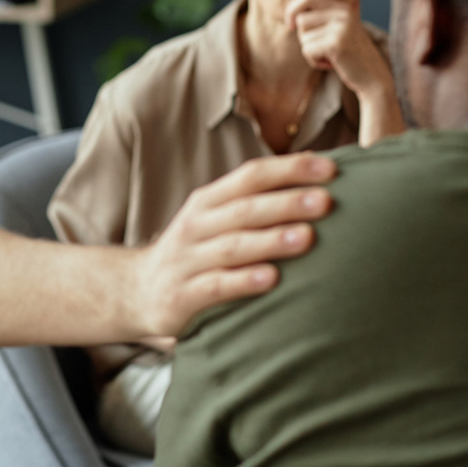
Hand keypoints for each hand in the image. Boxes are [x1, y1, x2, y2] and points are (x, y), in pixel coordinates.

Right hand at [132, 152, 335, 337]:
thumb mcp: (215, 221)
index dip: (289, 170)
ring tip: (306, 237)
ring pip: (232, 246)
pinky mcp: (182, 296)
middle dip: (286, 203)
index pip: (250, 176)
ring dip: (270, 241)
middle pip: (244, 209)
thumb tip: (319, 187)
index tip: (330, 170)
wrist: (137, 291)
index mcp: (208, 202)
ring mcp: (186, 260)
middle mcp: (195, 226)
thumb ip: (254, 205)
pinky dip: (242, 281)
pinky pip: (214, 286)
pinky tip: (271, 278)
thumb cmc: (196, 253)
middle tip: (326, 201)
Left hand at [285, 0, 389, 96]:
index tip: (291, 25)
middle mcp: (342, 14)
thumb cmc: (350, 56)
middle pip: (301, 19)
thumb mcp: (337, 31)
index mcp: (342, 7)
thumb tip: (291, 13)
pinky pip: (307, 50)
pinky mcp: (336, 44)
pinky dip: (314, 61)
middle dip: (304, 37)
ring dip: (310, 51)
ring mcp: (341, 28)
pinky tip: (331, 64)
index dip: (292, 9)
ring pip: (303, 37)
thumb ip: (319, 19)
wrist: (373, 76)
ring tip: (329, 56)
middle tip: (320, 47)